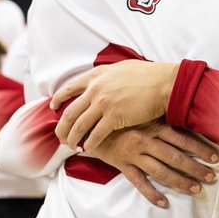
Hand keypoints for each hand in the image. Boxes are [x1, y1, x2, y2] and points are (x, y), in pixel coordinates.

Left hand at [51, 61, 178, 151]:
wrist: (164, 83)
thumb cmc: (149, 75)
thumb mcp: (122, 68)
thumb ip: (107, 75)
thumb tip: (101, 80)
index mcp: (96, 76)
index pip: (70, 89)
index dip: (59, 100)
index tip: (53, 108)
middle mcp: (96, 89)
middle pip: (70, 112)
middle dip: (62, 126)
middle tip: (60, 136)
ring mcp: (104, 104)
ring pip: (79, 125)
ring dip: (73, 138)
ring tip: (71, 146)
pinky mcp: (114, 118)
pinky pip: (96, 134)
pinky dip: (90, 143)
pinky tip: (88, 149)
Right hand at [94, 122, 218, 206]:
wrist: (91, 123)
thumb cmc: (124, 117)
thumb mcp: (145, 112)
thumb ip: (164, 118)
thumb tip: (191, 118)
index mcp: (154, 126)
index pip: (183, 139)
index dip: (201, 149)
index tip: (215, 158)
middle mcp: (146, 140)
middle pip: (175, 157)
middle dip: (195, 169)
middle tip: (210, 178)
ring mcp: (134, 154)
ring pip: (160, 171)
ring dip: (179, 181)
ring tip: (195, 189)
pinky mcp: (122, 165)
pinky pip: (139, 182)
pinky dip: (151, 193)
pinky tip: (164, 202)